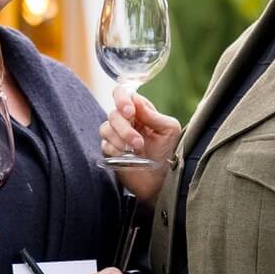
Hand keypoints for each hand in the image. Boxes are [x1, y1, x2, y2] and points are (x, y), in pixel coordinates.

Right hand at [99, 89, 181, 204]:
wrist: (162, 180)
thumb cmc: (168, 153)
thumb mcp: (169, 130)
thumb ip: (153, 115)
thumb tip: (135, 99)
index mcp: (140, 111)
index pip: (121, 94)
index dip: (121, 99)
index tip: (130, 112)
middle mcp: (126, 121)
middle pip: (113, 114)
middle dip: (125, 129)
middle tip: (138, 143)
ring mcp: (116, 136)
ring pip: (106, 128)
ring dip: (121, 140)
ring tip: (137, 151)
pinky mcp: (110, 151)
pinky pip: (105, 145)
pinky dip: (117, 151)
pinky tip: (129, 158)